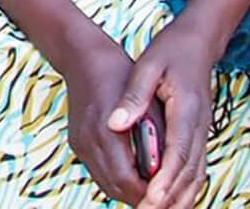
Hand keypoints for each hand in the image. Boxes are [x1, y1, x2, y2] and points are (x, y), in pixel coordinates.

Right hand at [60, 29, 154, 203]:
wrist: (82, 55)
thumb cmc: (118, 74)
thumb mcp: (147, 101)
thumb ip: (157, 138)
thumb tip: (169, 171)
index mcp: (105, 130)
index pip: (128, 181)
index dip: (152, 196)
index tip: (172, 198)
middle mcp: (87, 141)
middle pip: (117, 189)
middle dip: (144, 199)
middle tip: (170, 200)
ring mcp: (79, 143)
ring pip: (108, 185)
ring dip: (131, 192)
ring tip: (157, 191)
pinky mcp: (77, 143)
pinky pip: (100, 173)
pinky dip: (119, 180)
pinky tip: (138, 175)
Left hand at [110, 22, 214, 208]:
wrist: (197, 43)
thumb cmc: (170, 51)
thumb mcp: (148, 66)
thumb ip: (134, 96)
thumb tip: (116, 123)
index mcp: (186, 110)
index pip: (177, 154)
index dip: (165, 180)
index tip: (152, 198)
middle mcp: (199, 126)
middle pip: (189, 171)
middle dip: (170, 196)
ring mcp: (202, 131)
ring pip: (195, 174)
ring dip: (179, 195)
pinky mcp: (199, 133)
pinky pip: (194, 166)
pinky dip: (184, 184)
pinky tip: (167, 194)